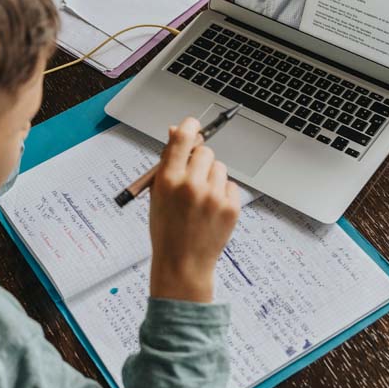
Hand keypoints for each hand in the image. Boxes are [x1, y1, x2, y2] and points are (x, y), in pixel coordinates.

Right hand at [149, 117, 240, 302]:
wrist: (182, 264)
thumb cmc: (166, 229)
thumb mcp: (157, 194)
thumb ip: (167, 162)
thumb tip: (175, 131)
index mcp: (168, 180)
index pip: (182, 138)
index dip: (189, 126)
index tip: (192, 124)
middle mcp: (191, 185)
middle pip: (205, 151)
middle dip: (200, 160)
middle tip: (194, 177)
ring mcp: (213, 197)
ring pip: (220, 168)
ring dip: (212, 177)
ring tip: (202, 199)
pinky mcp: (230, 207)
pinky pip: (231, 185)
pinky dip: (223, 193)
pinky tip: (211, 210)